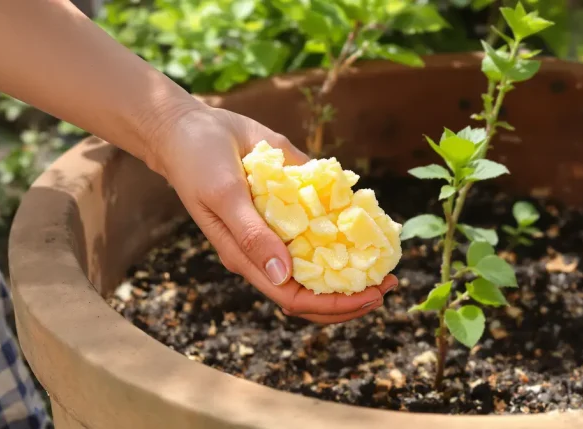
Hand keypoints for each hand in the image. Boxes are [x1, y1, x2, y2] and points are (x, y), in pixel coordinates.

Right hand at [150, 105, 397, 323]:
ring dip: (354, 267)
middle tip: (389, 284)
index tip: (370, 296)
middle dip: (351, 295)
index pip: (294, 297)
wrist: (192, 127)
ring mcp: (280, 228)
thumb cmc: (198, 162)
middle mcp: (267, 249)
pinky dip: (347, 228)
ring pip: (320, 261)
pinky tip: (372, 223)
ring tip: (387, 263)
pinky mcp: (291, 203)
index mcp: (247, 257)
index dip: (333, 304)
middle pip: (312, 290)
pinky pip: (321, 224)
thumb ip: (251, 234)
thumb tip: (283, 275)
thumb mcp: (223, 195)